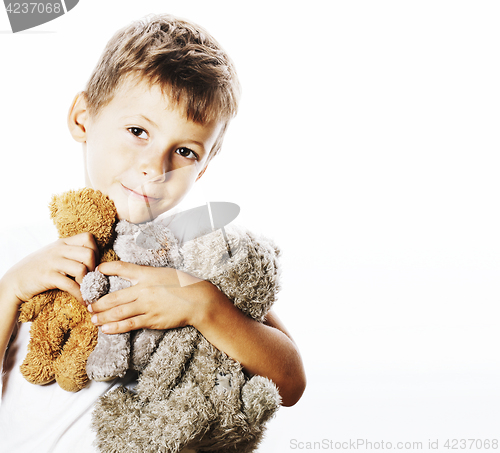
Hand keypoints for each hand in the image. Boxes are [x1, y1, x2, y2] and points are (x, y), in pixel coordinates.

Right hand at [2, 232, 98, 304]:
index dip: (96, 251)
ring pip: (81, 269)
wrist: (15, 281)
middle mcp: (59, 250)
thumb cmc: (39, 268)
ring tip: (87, 290)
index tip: (94, 264)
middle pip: (89, 254)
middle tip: (92, 279)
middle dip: (95, 268)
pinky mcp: (47, 277)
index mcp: (63, 243)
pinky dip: (80, 295)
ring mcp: (52, 263)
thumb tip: (95, 258)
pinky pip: (70, 285)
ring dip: (88, 283)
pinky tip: (83, 301)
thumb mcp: (55, 254)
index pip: (88, 238)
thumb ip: (71, 253)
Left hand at [88, 261, 215, 333]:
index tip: (97, 270)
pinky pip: (129, 325)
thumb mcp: (165, 273)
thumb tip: (134, 277)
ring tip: (92, 318)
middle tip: (87, 305)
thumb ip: (148, 275)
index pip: (122, 268)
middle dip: (97, 302)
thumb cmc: (185, 284)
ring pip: (117, 312)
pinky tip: (105, 329)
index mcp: (147, 274)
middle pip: (113, 296)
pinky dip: (115, 327)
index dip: (106, 268)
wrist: (199, 300)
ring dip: (102, 316)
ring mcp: (147, 306)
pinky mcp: (151, 319)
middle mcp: (144, 289)